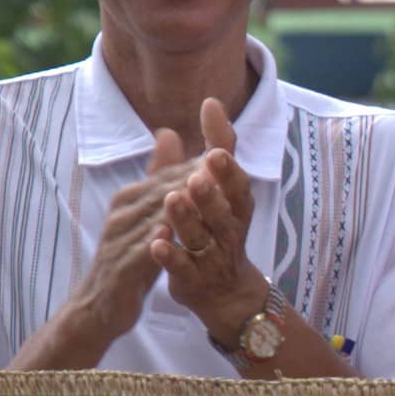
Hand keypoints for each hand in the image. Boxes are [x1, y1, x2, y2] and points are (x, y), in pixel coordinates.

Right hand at [52, 127, 201, 354]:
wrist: (100, 306)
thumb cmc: (130, 257)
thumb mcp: (146, 217)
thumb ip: (159, 178)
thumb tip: (168, 133)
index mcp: (132, 198)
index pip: (169, 175)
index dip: (198, 164)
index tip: (227, 151)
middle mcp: (124, 212)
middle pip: (162, 189)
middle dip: (190, 176)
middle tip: (219, 164)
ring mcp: (119, 238)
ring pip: (152, 216)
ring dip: (176, 204)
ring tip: (202, 191)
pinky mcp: (119, 266)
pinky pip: (140, 251)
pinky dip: (156, 241)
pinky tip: (171, 235)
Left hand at [153, 97, 272, 332]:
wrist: (225, 292)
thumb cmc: (220, 230)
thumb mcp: (223, 190)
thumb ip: (216, 149)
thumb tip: (212, 103)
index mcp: (237, 208)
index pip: (238, 187)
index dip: (229, 172)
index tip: (216, 152)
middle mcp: (229, 232)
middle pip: (222, 213)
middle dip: (210, 195)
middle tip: (196, 177)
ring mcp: (212, 258)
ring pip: (200, 238)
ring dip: (187, 220)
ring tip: (172, 201)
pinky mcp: (193, 280)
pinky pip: (182, 268)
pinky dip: (171, 256)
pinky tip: (156, 244)